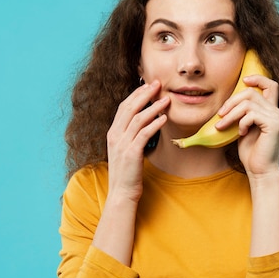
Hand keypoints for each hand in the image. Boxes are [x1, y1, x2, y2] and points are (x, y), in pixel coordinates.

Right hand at [106, 80, 168, 203]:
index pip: (123, 107)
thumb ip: (129, 136)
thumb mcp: (124, 150)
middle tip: (157, 84)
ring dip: (153, 107)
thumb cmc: (126, 172)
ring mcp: (122, 144)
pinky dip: (154, 124)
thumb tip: (142, 122)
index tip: (148, 86)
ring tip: (165, 100)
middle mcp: (115, 136)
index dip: (136, 95)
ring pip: (137, 119)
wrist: (121, 193)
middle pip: (129, 108)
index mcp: (112, 133)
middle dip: (144, 94)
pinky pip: (144, 134)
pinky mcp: (131, 153)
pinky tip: (164, 118)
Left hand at [215, 75, 278, 177]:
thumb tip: (224, 103)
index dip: (257, 78)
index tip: (243, 81)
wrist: (259, 170)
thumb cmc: (250, 150)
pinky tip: (241, 133)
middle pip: (251, 91)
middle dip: (230, 101)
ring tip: (222, 126)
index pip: (270, 84)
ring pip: (247, 103)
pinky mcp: (273, 125)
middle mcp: (275, 110)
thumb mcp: (241, 127)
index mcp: (269, 109)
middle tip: (220, 115)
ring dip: (230, 114)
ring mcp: (275, 117)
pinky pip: (251, 115)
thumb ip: (240, 113)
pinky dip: (241, 123)